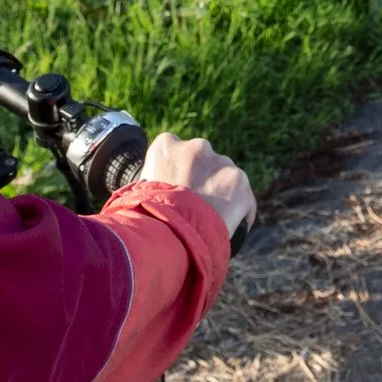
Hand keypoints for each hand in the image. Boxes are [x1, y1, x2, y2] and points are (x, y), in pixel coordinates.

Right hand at [140, 131, 255, 238]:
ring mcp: (219, 162)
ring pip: (226, 179)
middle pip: (205, 162)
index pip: (176, 152)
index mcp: (165, 146)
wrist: (166, 235)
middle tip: (196, 208)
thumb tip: (144, 195)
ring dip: (221, 195)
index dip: (178, 174)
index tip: (178, 191)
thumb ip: (147, 184)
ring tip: (212, 220)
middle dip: (203, 181)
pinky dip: (241, 213)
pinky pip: (245, 200)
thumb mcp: (137, 193)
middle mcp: (195, 147)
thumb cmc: (144, 219)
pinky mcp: (238, 181)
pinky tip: (232, 228)